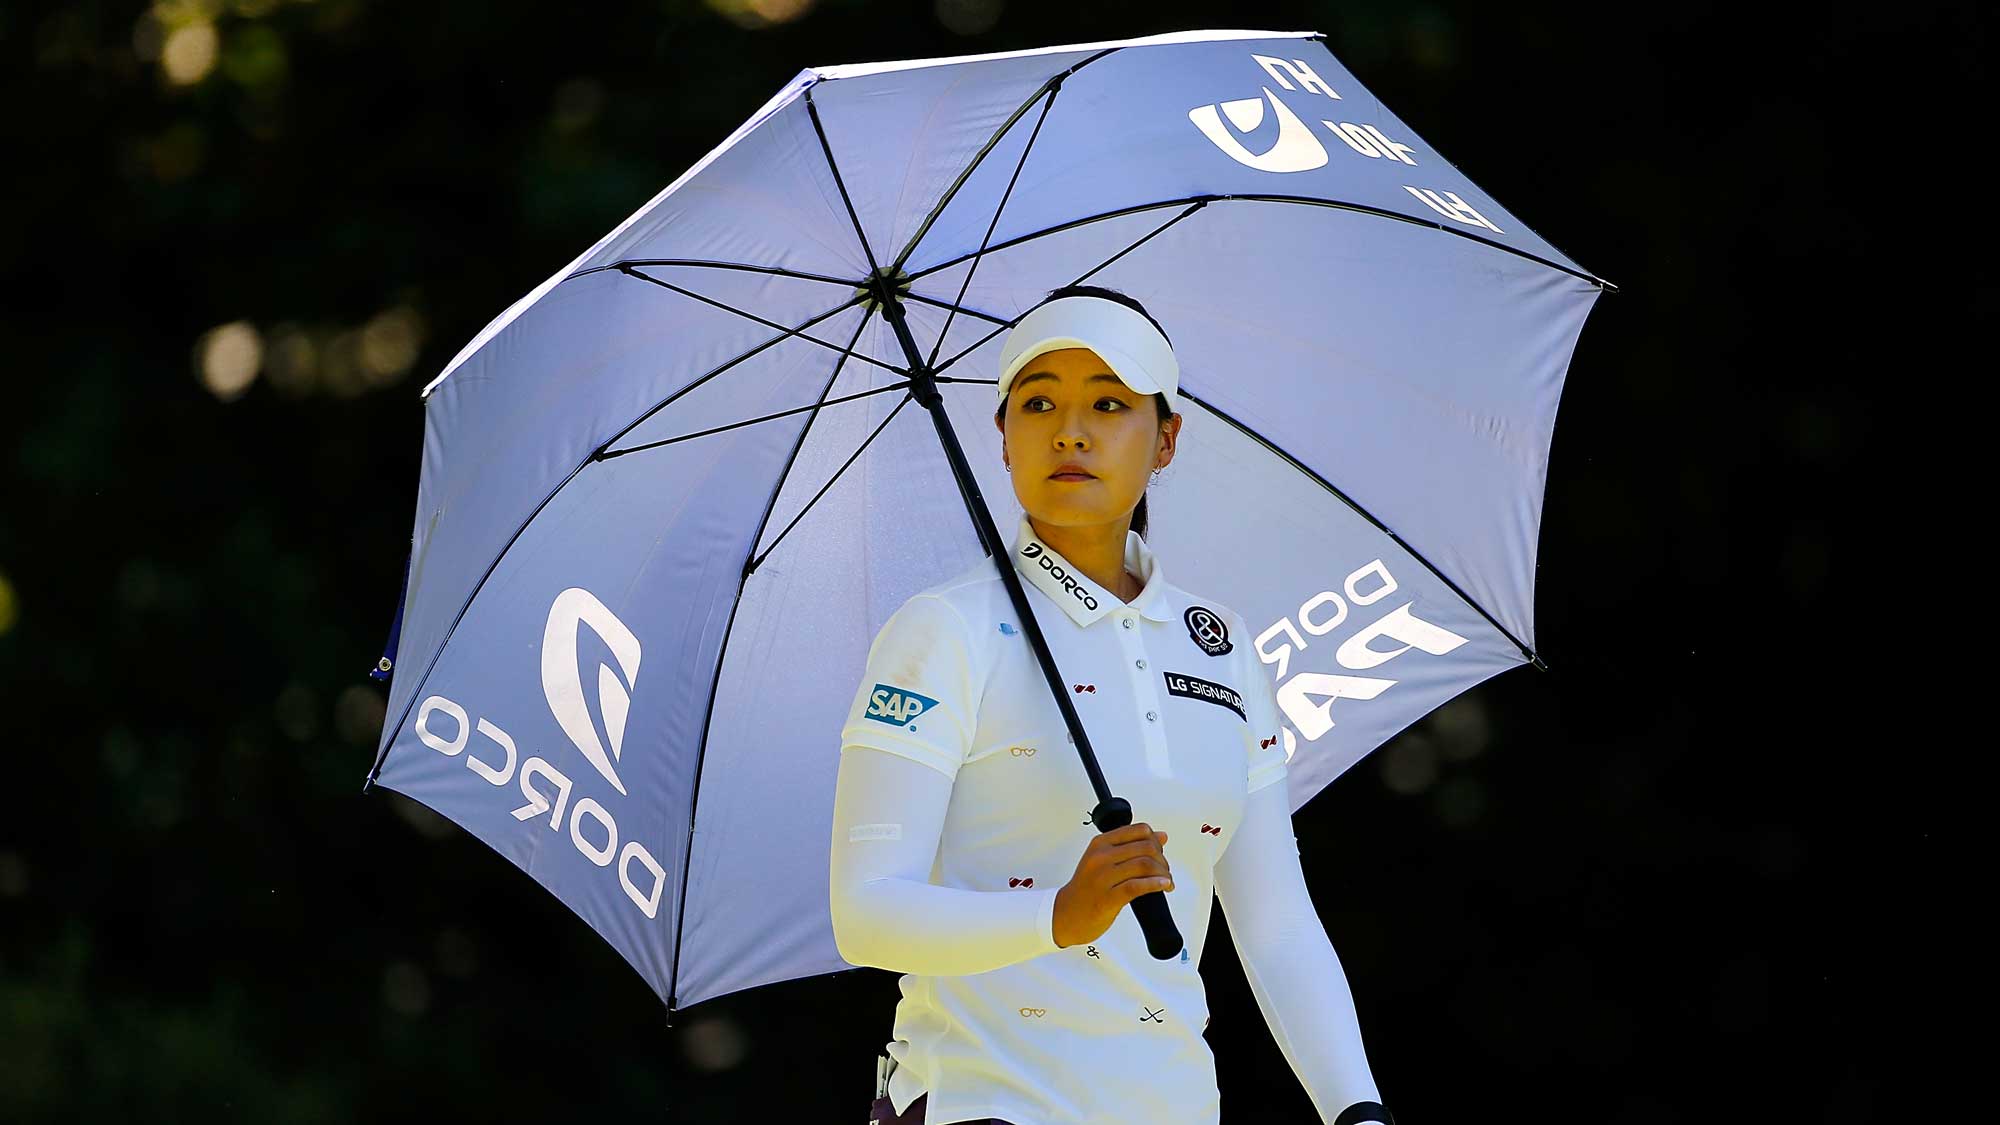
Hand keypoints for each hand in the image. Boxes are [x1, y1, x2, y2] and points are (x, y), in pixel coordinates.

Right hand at [1052, 822, 1172, 947]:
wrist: (1065, 914)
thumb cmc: (1085, 888)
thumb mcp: (1102, 860)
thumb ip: (1130, 846)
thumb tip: (1161, 836)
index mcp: (1100, 843)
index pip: (1139, 830)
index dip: (1155, 841)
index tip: (1159, 853)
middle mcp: (1101, 857)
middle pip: (1146, 848)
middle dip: (1162, 860)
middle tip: (1164, 871)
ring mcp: (1103, 877)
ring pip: (1145, 865)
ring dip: (1163, 873)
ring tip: (1166, 882)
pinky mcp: (1108, 898)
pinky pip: (1138, 886)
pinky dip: (1156, 884)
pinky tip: (1163, 886)